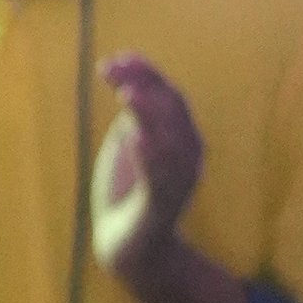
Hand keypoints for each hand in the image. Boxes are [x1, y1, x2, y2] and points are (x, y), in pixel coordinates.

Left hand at [89, 55, 203, 278]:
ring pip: (172, 142)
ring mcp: (178, 182)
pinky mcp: (161, 208)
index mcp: (181, 136)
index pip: (169, 96)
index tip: (118, 57)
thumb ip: (135, 117)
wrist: (130, 245)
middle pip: (173, 111)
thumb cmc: (130, 188)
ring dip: (149, 114)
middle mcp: (188, 155)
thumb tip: (129, 82)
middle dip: (145, 85)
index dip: (146, 73)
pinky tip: (135, 139)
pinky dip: (150, 158)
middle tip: (114, 68)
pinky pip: (160, 181)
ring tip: (127, 94)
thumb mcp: (131, 144)